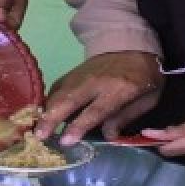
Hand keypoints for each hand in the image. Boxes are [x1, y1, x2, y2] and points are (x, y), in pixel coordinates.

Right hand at [33, 52, 162, 145]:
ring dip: (46, 110)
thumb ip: (126, 117)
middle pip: (70, 99)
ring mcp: (83, 74)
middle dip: (52, 118)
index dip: (79, 125)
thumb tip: (108, 137)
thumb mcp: (148, 99)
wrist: (135, 45)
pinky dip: (49, 99)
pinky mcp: (75, 71)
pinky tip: (43, 112)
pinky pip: (58, 85)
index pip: (96, 110)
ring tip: (36, 128)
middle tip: (38, 135)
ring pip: (60, 92)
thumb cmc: (145, 77)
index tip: (66, 140)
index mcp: (120, 89)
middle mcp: (97, 81)